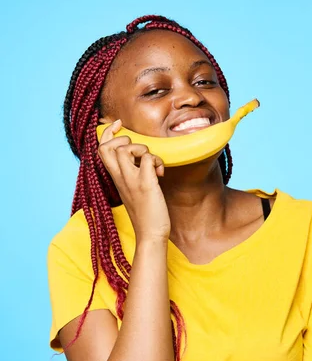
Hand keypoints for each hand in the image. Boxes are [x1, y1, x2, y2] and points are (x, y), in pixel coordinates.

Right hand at [98, 120, 170, 242]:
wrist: (150, 235)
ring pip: (126, 148)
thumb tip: (141, 157)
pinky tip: (160, 174)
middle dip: (123, 139)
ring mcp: (131, 181)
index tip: (118, 126)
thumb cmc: (145, 213)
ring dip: (142, 149)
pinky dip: (157, 160)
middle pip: (106, 147)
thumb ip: (132, 173)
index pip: (101, 149)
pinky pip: (148, 158)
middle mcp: (120, 178)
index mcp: (115, 178)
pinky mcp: (146, 185)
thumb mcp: (133, 190)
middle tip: (138, 151)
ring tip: (151, 164)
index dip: (107, 133)